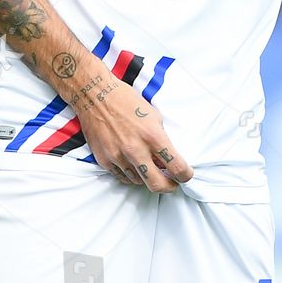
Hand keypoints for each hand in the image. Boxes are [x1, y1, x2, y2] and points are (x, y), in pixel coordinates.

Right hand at [67, 64, 192, 192]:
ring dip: (147, 178)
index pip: (176, 166)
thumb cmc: (126, 101)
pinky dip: (131, 174)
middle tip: (172, 184)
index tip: (186, 175)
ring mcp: (118, 156)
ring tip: (150, 168)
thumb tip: (165, 158)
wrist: (95, 95)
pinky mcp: (104, 160)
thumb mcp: (153, 115)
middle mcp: (135, 149)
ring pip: (139, 182)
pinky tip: (134, 165)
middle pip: (157, 184)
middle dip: (169, 187)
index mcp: (152, 135)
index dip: (185, 175)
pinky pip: (122, 176)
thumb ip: (161, 138)